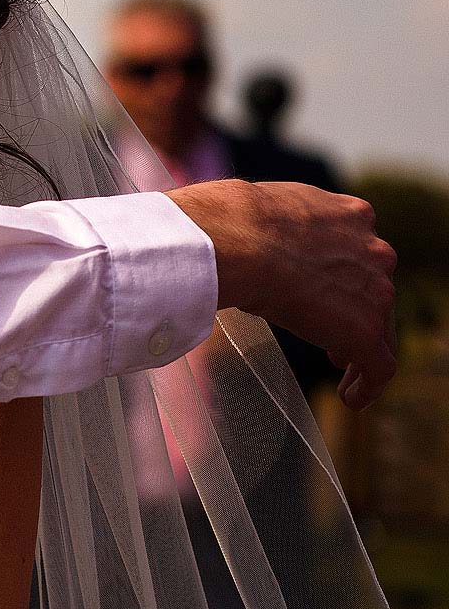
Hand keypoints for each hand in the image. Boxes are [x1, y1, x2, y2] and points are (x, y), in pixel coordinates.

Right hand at [169, 180, 396, 407]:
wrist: (235, 240)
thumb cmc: (228, 221)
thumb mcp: (260, 209)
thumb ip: (270, 224)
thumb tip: (232, 235)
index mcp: (350, 215)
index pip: (358, 251)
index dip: (343, 276)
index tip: (325, 294)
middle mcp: (374, 250)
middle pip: (374, 288)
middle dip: (354, 310)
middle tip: (332, 334)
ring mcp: (376, 291)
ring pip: (379, 326)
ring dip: (361, 347)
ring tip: (341, 369)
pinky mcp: (365, 331)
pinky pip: (379, 366)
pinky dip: (368, 384)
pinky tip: (350, 399)